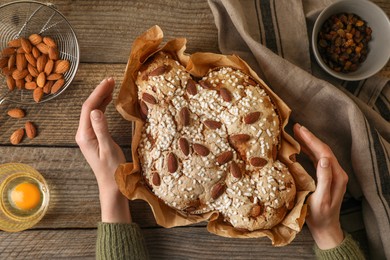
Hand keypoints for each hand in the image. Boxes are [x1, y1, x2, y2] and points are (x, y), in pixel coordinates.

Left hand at [76, 78, 130, 222]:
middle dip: (100, 92)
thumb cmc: (112, 170)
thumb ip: (101, 129)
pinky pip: (96, 118)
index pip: (88, 108)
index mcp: (84, 135)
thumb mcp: (108, 149)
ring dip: (101, 98)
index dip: (98, 93)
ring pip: (92, 111)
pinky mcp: (94, 137)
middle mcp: (83, 133)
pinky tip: (109, 101)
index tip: (109, 81)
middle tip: (112, 80)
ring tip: (112, 86)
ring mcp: (88, 135)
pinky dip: (102, 107)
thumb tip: (96, 110)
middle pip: (89, 107)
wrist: (112, 185)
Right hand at [293, 123, 347, 249]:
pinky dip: (310, 151)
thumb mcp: (321, 199)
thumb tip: (322, 159)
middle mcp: (337, 173)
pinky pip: (319, 159)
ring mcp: (333, 175)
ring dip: (309, 142)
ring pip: (321, 153)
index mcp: (337, 176)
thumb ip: (324, 179)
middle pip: (323, 149)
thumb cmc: (320, 215)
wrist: (325, 227)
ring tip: (297, 133)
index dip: (312, 140)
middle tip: (296, 127)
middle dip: (310, 137)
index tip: (300, 130)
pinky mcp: (327, 177)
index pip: (324, 152)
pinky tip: (302, 147)